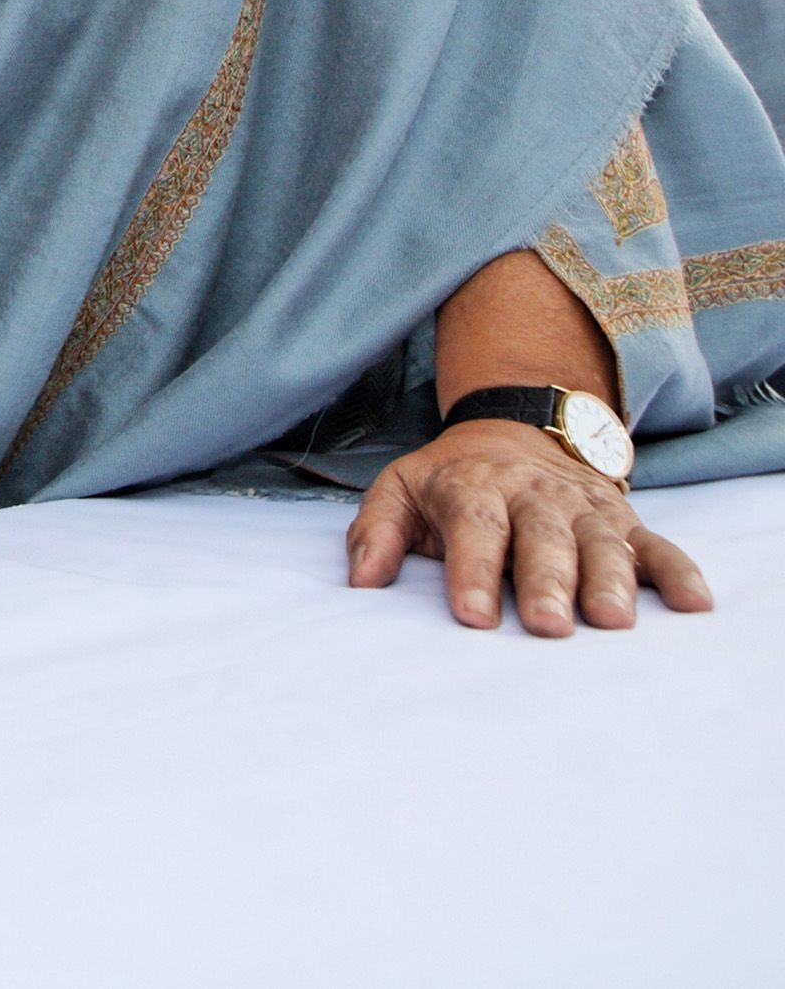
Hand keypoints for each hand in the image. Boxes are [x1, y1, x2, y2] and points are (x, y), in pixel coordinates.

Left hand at [347, 418, 711, 632]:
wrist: (517, 430)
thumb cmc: (452, 480)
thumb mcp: (402, 488)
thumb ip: (376, 530)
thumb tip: (361, 580)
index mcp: (473, 488)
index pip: (474, 529)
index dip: (473, 572)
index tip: (473, 617)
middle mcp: (533, 495)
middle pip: (542, 539)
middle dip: (545, 582)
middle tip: (547, 625)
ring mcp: (583, 507)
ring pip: (601, 543)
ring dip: (610, 580)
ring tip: (612, 621)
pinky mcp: (625, 519)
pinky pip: (657, 544)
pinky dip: (679, 570)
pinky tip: (694, 603)